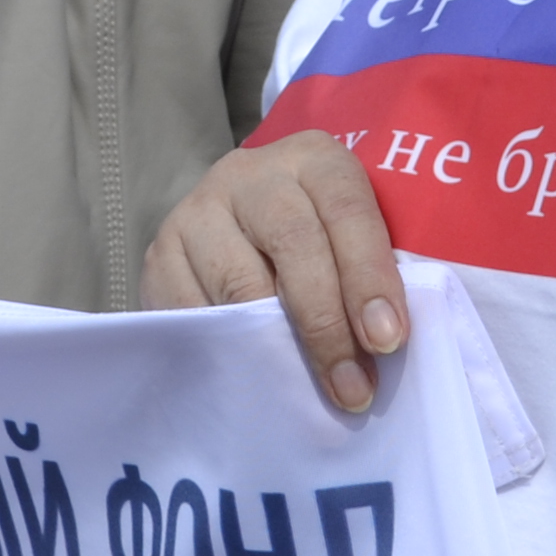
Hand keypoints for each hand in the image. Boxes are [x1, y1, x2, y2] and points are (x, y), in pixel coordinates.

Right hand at [140, 130, 406, 411]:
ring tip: (311, 396)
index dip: (369, 276)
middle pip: (293, 243)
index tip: (387, 341)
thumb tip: (395, 339)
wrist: (243, 234)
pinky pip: (193, 311)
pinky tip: (256, 381)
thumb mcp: (357, 239)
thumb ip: (384, 271)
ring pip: (240, 282)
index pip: (346, 210)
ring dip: (280, 349)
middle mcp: (251, 174)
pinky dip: (228, 352)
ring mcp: (198, 211)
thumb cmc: (324, 248)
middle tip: (353, 387)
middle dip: (328, 324)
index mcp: (314, 159)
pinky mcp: (160, 254)